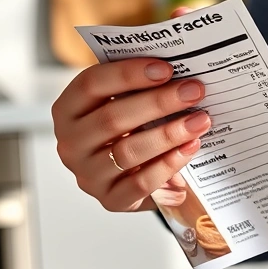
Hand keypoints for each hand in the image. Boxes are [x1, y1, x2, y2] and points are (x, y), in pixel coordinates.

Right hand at [52, 57, 209, 212]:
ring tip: (200, 120)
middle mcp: (70, 144)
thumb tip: (177, 75)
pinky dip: (169, 164)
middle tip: (193, 91)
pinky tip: (190, 148)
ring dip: (169, 133)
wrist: (127, 175)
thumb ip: (139, 88)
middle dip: (159, 102)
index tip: (166, 68)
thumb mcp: (123, 104)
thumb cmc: (127, 129)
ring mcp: (88, 175)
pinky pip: (141, 183)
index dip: (128, 74)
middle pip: (112, 118)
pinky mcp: (110, 200)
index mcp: (67, 110)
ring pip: (129, 151)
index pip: (91, 85)